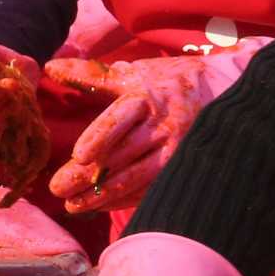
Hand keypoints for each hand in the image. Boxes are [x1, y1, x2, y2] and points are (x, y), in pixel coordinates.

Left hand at [43, 48, 261, 214]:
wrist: (225, 91)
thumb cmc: (168, 81)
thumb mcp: (133, 74)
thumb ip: (92, 76)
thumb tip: (50, 68)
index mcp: (146, 98)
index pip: (121, 119)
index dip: (100, 137)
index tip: (79, 156)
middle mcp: (163, 125)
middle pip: (123, 154)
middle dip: (89, 175)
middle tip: (58, 190)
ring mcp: (177, 149)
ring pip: (139, 176)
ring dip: (104, 194)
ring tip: (74, 206)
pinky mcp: (185, 167)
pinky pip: (154, 188)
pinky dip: (127, 200)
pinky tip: (102, 207)